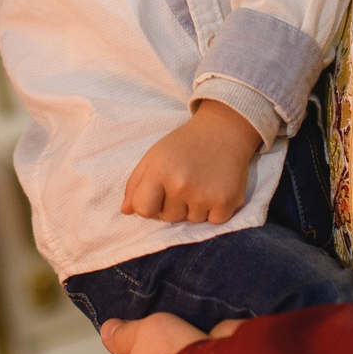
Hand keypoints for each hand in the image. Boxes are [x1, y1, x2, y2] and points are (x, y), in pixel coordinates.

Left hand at [121, 100, 261, 223]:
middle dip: (174, 204)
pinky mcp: (226, 202)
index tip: (158, 192)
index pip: (143, 210)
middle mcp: (181, 184)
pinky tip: (216, 189)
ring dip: (195, 207)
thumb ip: (135, 184)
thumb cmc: (183, 145)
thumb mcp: (154, 156)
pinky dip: (215, 211)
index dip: (149, 204)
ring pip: (191, 220)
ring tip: (202, 182)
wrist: (223, 131)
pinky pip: (214, 222)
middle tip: (186, 180)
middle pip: (168, 217)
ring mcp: (204, 195)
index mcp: (159, 171)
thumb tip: (126, 211)